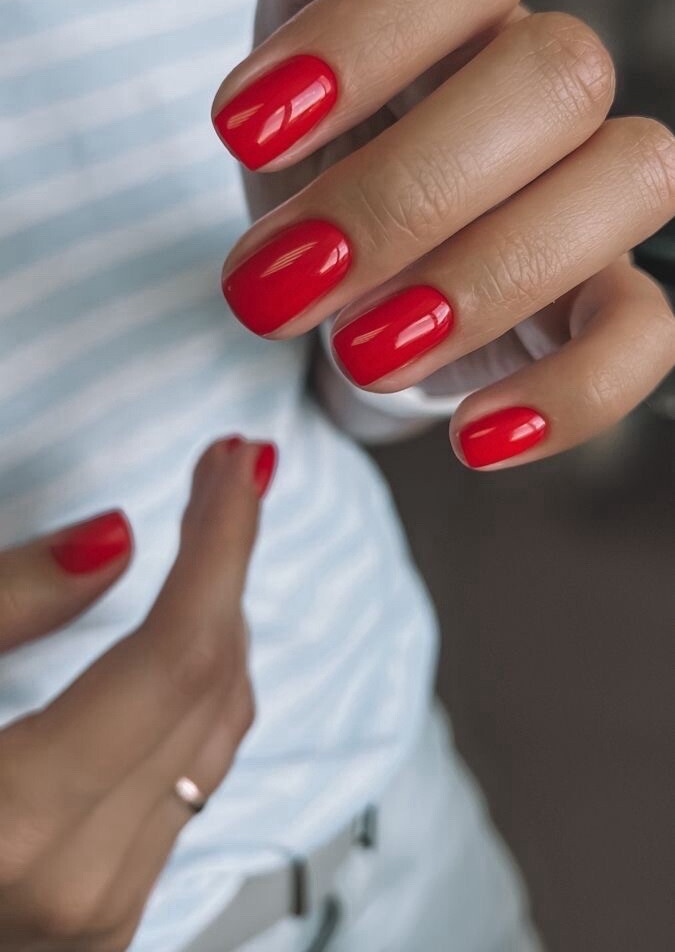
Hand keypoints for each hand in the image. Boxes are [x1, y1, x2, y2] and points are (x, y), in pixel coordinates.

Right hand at [0, 436, 273, 950]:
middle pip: (210, 687)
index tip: (239, 461)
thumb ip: (2, 603)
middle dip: (230, 561)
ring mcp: (100, 916)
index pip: (175, 656)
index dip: (221, 544)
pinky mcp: (107, 919)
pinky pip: (192, 777)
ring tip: (214, 526)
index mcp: (12, 824)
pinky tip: (192, 621)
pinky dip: (202, 684)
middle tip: (231, 469)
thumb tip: (116, 537)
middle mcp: (77, 884)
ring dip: (224, 617)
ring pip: (217, 735)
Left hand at [212, 0, 674, 468]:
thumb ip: (294, 19)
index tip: (240, 131)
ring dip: (483, 280)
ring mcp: (597, 194)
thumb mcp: (278, 107)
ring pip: (623, 184)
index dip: (364, 29)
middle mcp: (550, 90)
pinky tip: (472, 438)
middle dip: (404, 190)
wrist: (348, 291)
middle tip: (273, 282)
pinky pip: (646, 335)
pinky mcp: (612, 302)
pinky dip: (571, 397)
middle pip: (556, 73)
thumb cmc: (314, 179)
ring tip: (357, 352)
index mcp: (465, 16)